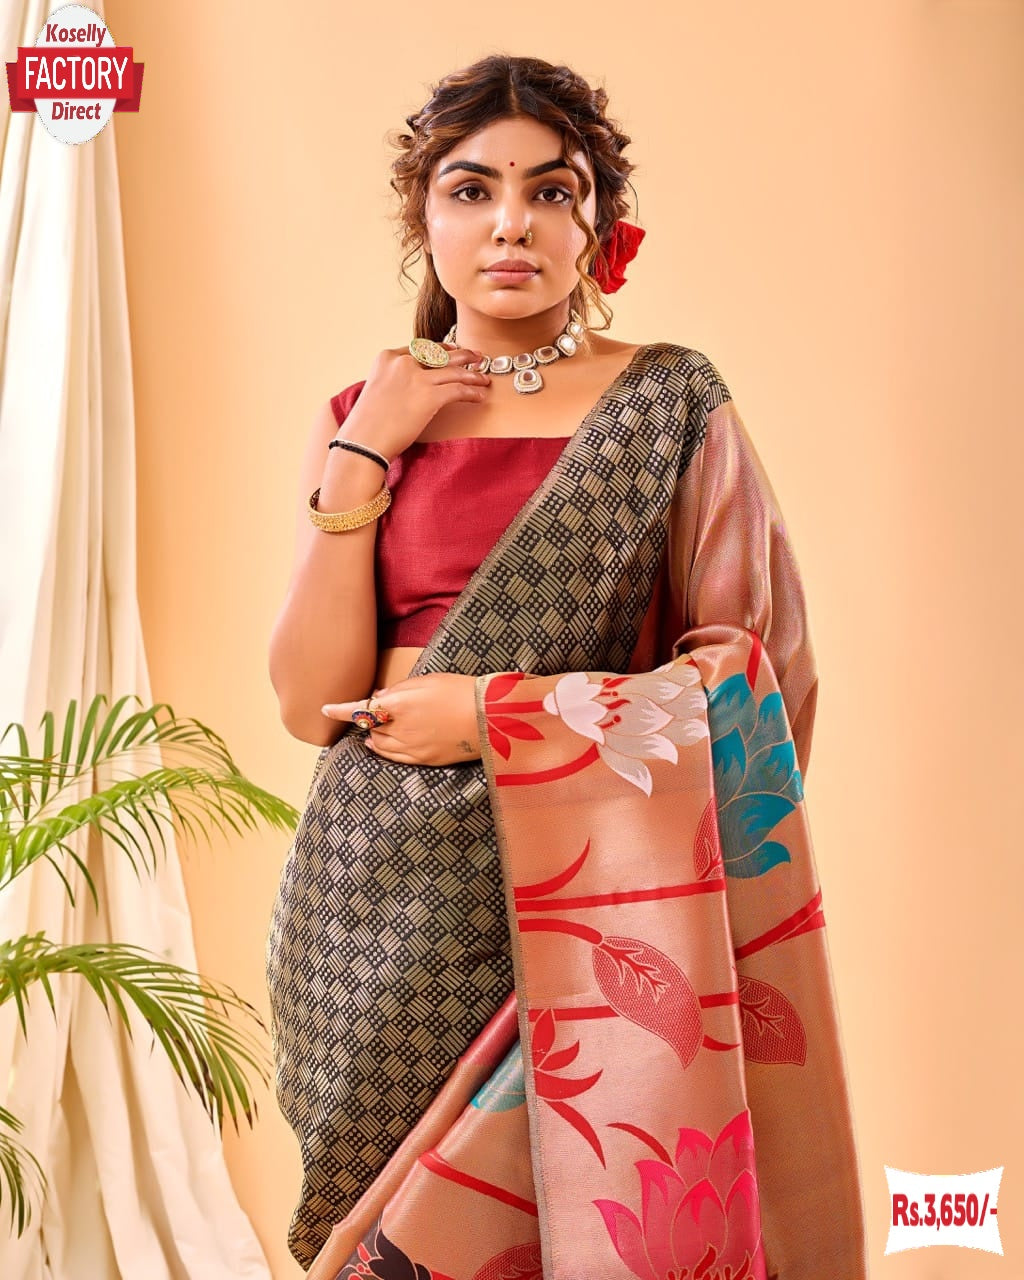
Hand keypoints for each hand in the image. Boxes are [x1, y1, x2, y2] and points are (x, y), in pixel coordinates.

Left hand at [322, 673, 480, 765]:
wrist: (489, 717)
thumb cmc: (460, 691)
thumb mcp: (428, 681)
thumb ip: (399, 690)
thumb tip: (379, 698)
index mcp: (401, 704)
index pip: (361, 708)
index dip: (341, 709)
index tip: (325, 708)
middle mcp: (401, 728)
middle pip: (370, 727)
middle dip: (366, 719)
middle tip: (368, 712)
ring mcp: (412, 747)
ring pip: (379, 744)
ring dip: (372, 735)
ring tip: (370, 730)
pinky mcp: (424, 759)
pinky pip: (393, 757)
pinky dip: (381, 751)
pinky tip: (377, 746)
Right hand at [340, 343, 491, 458]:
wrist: (363, 441)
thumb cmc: (367, 423)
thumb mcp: (378, 390)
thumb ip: (395, 381)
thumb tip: (414, 387)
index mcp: (387, 358)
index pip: (422, 348)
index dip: (442, 350)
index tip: (453, 352)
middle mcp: (403, 363)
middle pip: (441, 355)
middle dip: (463, 355)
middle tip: (476, 357)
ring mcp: (417, 378)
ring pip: (454, 371)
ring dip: (473, 375)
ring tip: (484, 378)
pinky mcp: (429, 396)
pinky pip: (458, 390)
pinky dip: (472, 392)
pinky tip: (480, 396)